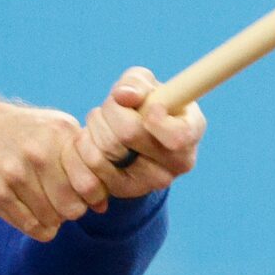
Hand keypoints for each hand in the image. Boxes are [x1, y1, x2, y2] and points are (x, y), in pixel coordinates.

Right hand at [0, 100, 110, 238]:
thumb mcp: (55, 130)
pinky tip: (32, 212)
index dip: (92, 195)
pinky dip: (37, 227)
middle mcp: (38, 153)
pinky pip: (30, 227)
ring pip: (52, 220)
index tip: (84, 194)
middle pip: (73, 207)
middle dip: (72, 210)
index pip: (92, 183)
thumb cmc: (21, 132)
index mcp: (59, 134)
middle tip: (62, 202)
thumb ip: (83, 161)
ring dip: (52, 219)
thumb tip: (103, 204)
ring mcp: (14, 174)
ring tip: (44, 203)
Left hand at [76, 66, 205, 195]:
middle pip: (128, 133)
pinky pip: (90, 168)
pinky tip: (93, 138)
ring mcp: (151, 182)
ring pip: (103, 150)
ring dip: (94, 126)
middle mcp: (176, 164)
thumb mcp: (146, 85)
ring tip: (102, 121)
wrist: (136, 136)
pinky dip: (83, 145)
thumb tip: (123, 96)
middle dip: (112, 109)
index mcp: (191, 133)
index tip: (149, 106)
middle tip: (114, 104)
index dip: (156, 119)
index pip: (177, 136)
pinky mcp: (123, 191)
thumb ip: (136, 83)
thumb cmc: (146, 103)